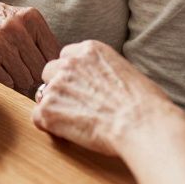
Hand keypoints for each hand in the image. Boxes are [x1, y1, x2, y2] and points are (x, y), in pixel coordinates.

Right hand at [0, 0, 60, 96]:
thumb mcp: (14, 19)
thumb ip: (36, 39)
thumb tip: (58, 70)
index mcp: (30, 17)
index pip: (54, 54)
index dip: (46, 66)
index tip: (35, 68)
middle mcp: (16, 27)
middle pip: (40, 70)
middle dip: (30, 75)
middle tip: (15, 70)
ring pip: (25, 80)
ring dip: (16, 80)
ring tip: (2, 66)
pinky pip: (7, 83)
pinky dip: (1, 81)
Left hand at [31, 41, 178, 155]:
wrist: (141, 124)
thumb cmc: (146, 104)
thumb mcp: (126, 71)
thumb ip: (104, 70)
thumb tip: (102, 83)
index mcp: (89, 50)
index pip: (67, 56)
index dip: (74, 75)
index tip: (83, 88)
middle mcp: (69, 63)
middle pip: (50, 72)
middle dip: (60, 87)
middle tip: (77, 105)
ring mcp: (56, 85)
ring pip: (43, 94)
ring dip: (55, 106)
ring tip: (77, 122)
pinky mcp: (48, 110)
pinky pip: (38, 117)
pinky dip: (50, 127)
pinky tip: (69, 133)